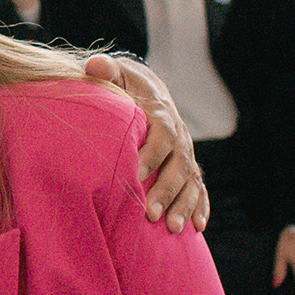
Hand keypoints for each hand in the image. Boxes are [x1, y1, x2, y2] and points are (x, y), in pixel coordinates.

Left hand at [83, 55, 208, 232]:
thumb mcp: (116, 73)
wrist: (148, 88)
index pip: (162, 134)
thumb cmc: (125, 85)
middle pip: (178, 164)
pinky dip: (200, 207)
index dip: (151, 153)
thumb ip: (105, 70)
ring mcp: (186, 152)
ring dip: (183, 204)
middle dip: (166, 189)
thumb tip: (93, 66)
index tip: (135, 174)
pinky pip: (200, 188)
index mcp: (161, 112)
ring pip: (191, 180)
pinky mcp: (188, 166)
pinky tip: (197, 228)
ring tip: (171, 228)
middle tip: (150, 213)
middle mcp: (179, 134)